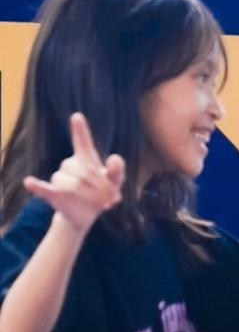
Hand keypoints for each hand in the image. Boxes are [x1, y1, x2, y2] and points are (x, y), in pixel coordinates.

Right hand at [23, 113, 124, 232]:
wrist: (88, 214)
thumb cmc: (102, 193)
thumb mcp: (114, 182)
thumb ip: (117, 171)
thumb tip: (115, 157)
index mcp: (85, 158)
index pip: (82, 142)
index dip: (80, 130)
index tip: (78, 116)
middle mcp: (70, 165)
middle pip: (85, 171)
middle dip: (101, 186)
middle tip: (114, 199)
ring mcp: (60, 178)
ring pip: (73, 184)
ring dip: (91, 196)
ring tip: (104, 204)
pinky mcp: (53, 193)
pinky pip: (43, 188)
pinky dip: (36, 186)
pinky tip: (29, 182)